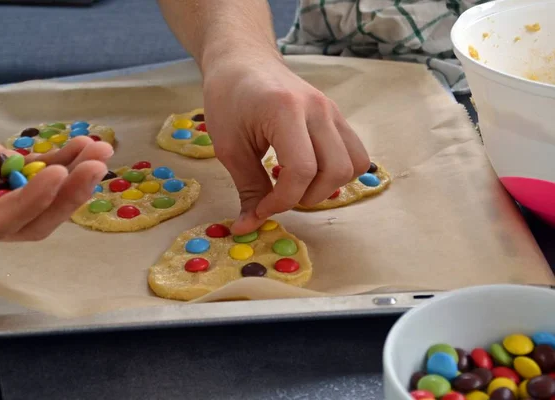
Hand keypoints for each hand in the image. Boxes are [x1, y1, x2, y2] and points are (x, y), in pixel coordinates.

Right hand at [0, 116, 112, 242]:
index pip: (1, 221)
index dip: (31, 201)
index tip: (55, 174)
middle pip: (37, 218)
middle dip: (69, 194)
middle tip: (95, 166)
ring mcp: (6, 197)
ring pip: (48, 197)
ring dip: (77, 174)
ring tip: (101, 149)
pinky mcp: (15, 176)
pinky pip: (44, 172)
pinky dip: (66, 159)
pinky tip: (84, 144)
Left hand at [202, 57, 370, 234]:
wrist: (243, 61)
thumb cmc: (228, 99)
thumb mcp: (229, 147)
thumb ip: (247, 189)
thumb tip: (250, 226)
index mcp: (286, 111)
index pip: (302, 170)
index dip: (282, 200)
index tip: (261, 209)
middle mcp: (318, 109)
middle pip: (336, 170)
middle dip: (308, 196)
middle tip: (280, 196)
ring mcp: (333, 110)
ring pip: (355, 163)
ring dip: (329, 186)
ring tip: (298, 185)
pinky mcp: (337, 116)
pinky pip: (355, 153)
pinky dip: (337, 171)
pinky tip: (310, 171)